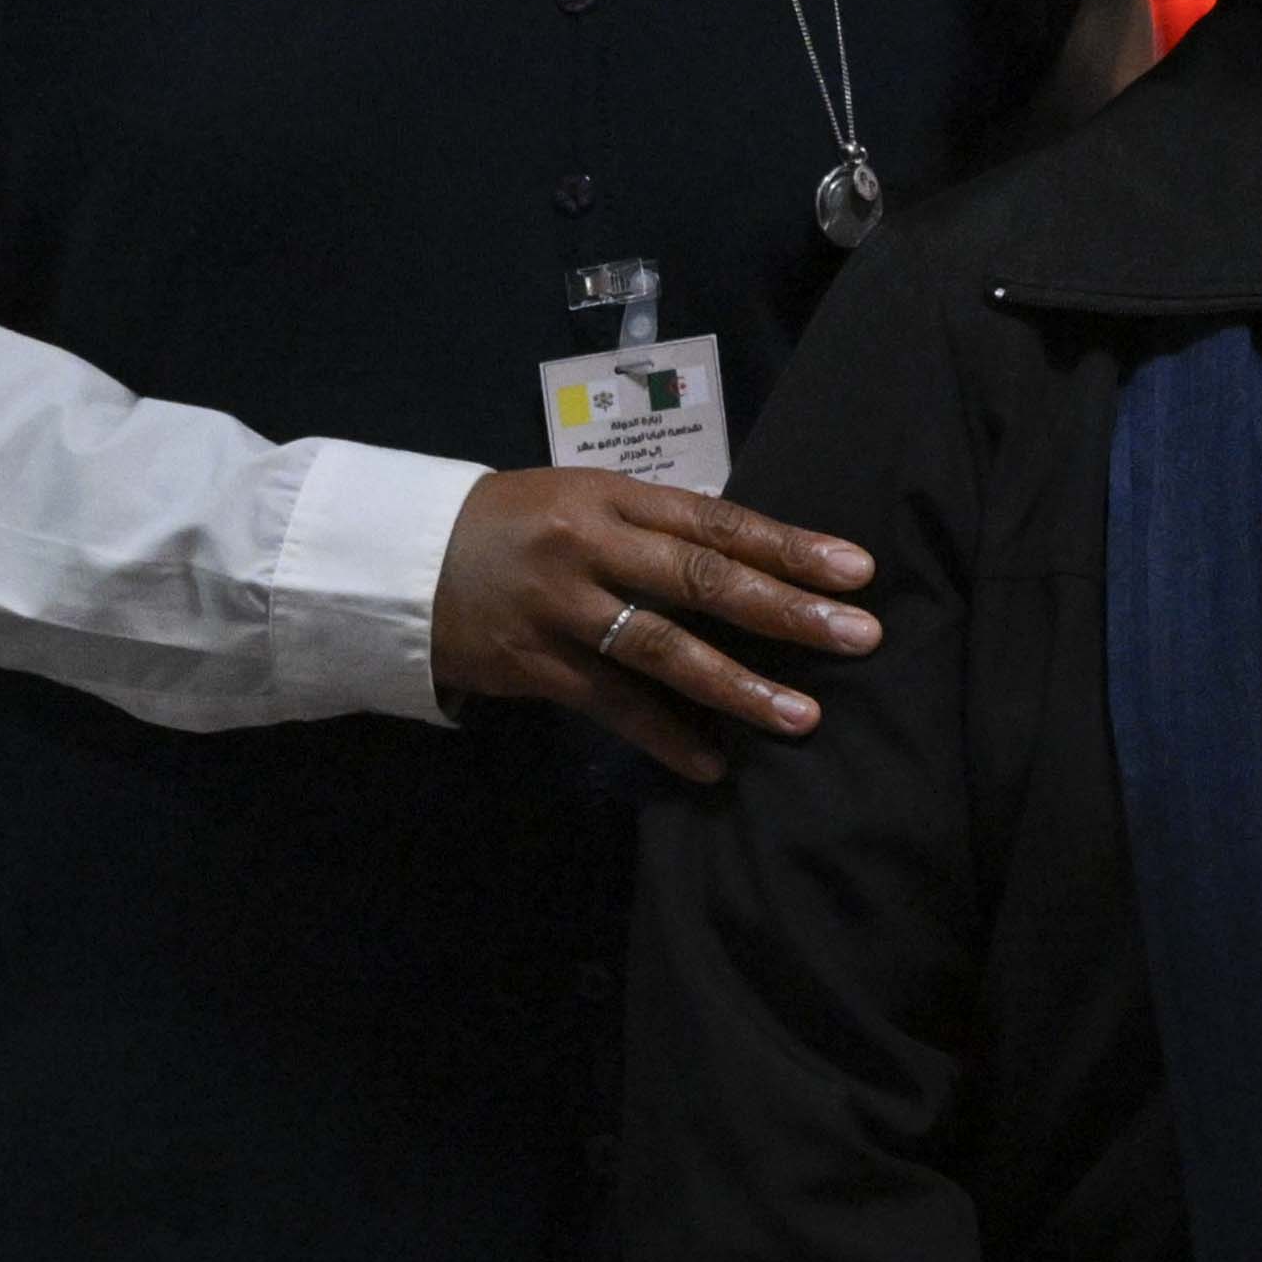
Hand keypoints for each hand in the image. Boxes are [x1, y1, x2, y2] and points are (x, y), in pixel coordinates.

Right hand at [431, 466, 878, 781]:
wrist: (402, 559)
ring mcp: (560, 608)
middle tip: (859, 636)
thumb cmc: (517, 525)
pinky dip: (663, 738)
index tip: (857, 571)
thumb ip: (662, 525)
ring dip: (737, 686)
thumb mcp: (587, 499)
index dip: (790, 546)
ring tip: (802, 717)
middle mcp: (591, 547)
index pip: (718, 520)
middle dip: (787, 610)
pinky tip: (711, 765)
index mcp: (613, 496)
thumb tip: (758, 554)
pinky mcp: (533, 664)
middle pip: (702, 579)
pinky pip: (611, 705)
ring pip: (661, 649)